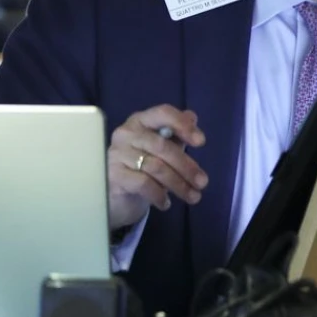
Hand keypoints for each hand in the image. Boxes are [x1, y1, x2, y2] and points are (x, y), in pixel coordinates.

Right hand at [106, 105, 207, 231]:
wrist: (114, 194)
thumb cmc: (142, 165)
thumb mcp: (162, 148)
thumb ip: (176, 134)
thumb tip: (192, 117)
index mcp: (141, 121)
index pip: (163, 114)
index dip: (183, 125)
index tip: (201, 142)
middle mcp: (127, 133)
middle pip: (162, 146)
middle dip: (186, 166)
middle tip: (203, 182)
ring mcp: (117, 154)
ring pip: (156, 167)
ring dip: (178, 184)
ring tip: (193, 197)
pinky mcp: (114, 175)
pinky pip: (143, 184)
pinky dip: (159, 195)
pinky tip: (166, 203)